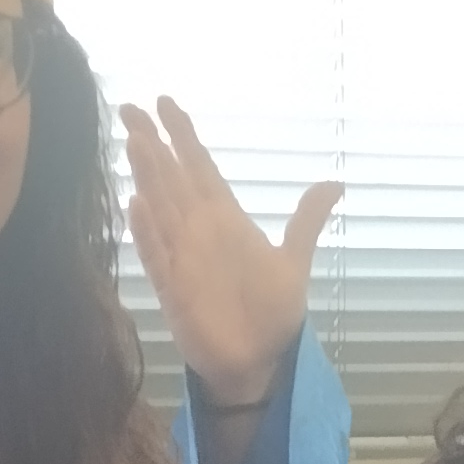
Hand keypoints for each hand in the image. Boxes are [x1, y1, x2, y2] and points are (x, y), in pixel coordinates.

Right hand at [121, 96, 343, 407]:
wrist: (260, 361)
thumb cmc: (273, 313)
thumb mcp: (295, 261)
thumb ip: (306, 220)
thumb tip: (335, 183)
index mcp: (226, 221)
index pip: (200, 168)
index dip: (184, 136)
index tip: (165, 102)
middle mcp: (200, 233)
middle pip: (172, 179)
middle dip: (153, 143)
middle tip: (128, 106)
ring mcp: (183, 259)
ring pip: (161, 209)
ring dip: (148, 177)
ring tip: (133, 141)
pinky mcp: (174, 291)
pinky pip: (157, 256)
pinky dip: (148, 233)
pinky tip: (136, 205)